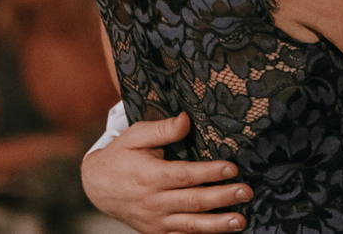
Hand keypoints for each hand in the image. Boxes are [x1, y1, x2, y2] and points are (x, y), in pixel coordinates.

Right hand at [81, 111, 251, 233]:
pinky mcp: (154, 232)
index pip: (185, 175)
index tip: (232, 168)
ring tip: (240, 221)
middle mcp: (153, 201)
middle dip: (222, 198)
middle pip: (193, 201)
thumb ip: (163, 129)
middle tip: (246, 192)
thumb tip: (187, 120)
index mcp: (149, 175)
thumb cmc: (120, 156)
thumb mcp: (136, 135)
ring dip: (217, 225)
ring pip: (190, 225)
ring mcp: (154, 221)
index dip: (209, 173)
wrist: (96, 186)